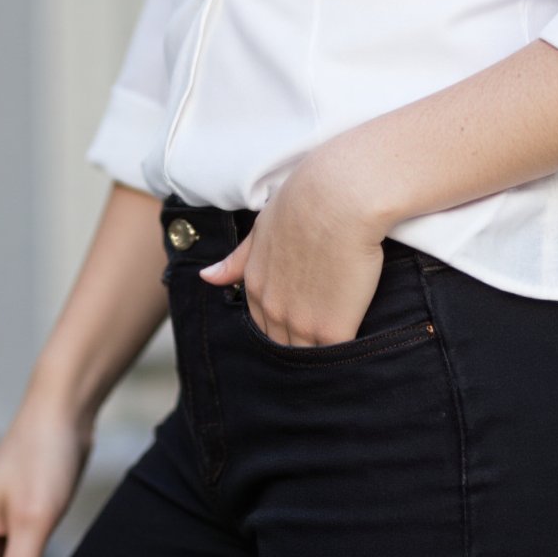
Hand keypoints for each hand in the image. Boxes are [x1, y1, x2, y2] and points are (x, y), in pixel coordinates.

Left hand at [197, 149, 387, 346]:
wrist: (338, 199)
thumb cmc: (304, 203)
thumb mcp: (262, 229)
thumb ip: (237, 260)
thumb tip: (206, 277)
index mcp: (255, 287)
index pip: (263, 325)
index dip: (282, 325)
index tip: (302, 316)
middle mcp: (272, 310)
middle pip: (283, 345)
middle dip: (297, 344)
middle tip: (320, 332)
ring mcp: (302, 323)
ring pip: (305, 355)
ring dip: (318, 353)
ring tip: (335, 347)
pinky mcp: (334, 329)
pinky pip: (334, 355)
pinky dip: (341, 356)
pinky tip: (351, 351)